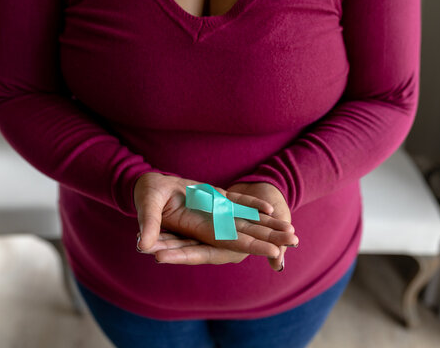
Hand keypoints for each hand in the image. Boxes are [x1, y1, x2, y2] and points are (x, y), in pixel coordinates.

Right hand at [134, 172, 297, 264]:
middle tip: (295, 240)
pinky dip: (254, 205)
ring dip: (268, 224)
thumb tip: (144, 246)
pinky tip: (270, 208)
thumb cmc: (144, 195)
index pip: (230, 241)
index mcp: (199, 228)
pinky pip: (238, 203)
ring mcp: (215, 211)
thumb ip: (150, 225)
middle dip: (270, 237)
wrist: (146, 186)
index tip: (275, 253)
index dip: (252, 246)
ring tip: (291, 229)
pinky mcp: (216, 199)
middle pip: (246, 233)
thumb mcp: (147, 208)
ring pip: (246, 220)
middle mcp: (211, 223)